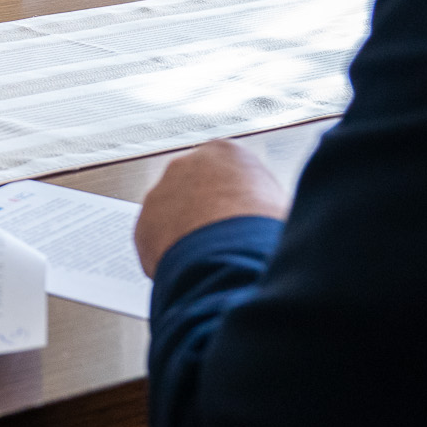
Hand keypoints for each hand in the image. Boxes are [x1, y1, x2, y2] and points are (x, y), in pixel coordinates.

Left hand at [134, 139, 288, 275]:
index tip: (242, 219)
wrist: (233, 258)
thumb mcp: (282, 206)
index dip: (238, 201)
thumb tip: (269, 216)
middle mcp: (185, 166)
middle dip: (207, 214)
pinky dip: (172, 258)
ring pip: (173, 217)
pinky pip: (158, 243)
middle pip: (196, 191)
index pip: (227, 173)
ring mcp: (159, 194)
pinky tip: (193, 272)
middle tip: (226, 243)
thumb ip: (265, 202)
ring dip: (187, 236)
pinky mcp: (143, 227)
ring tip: (211, 262)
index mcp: (224, 153)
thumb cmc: (265, 231)